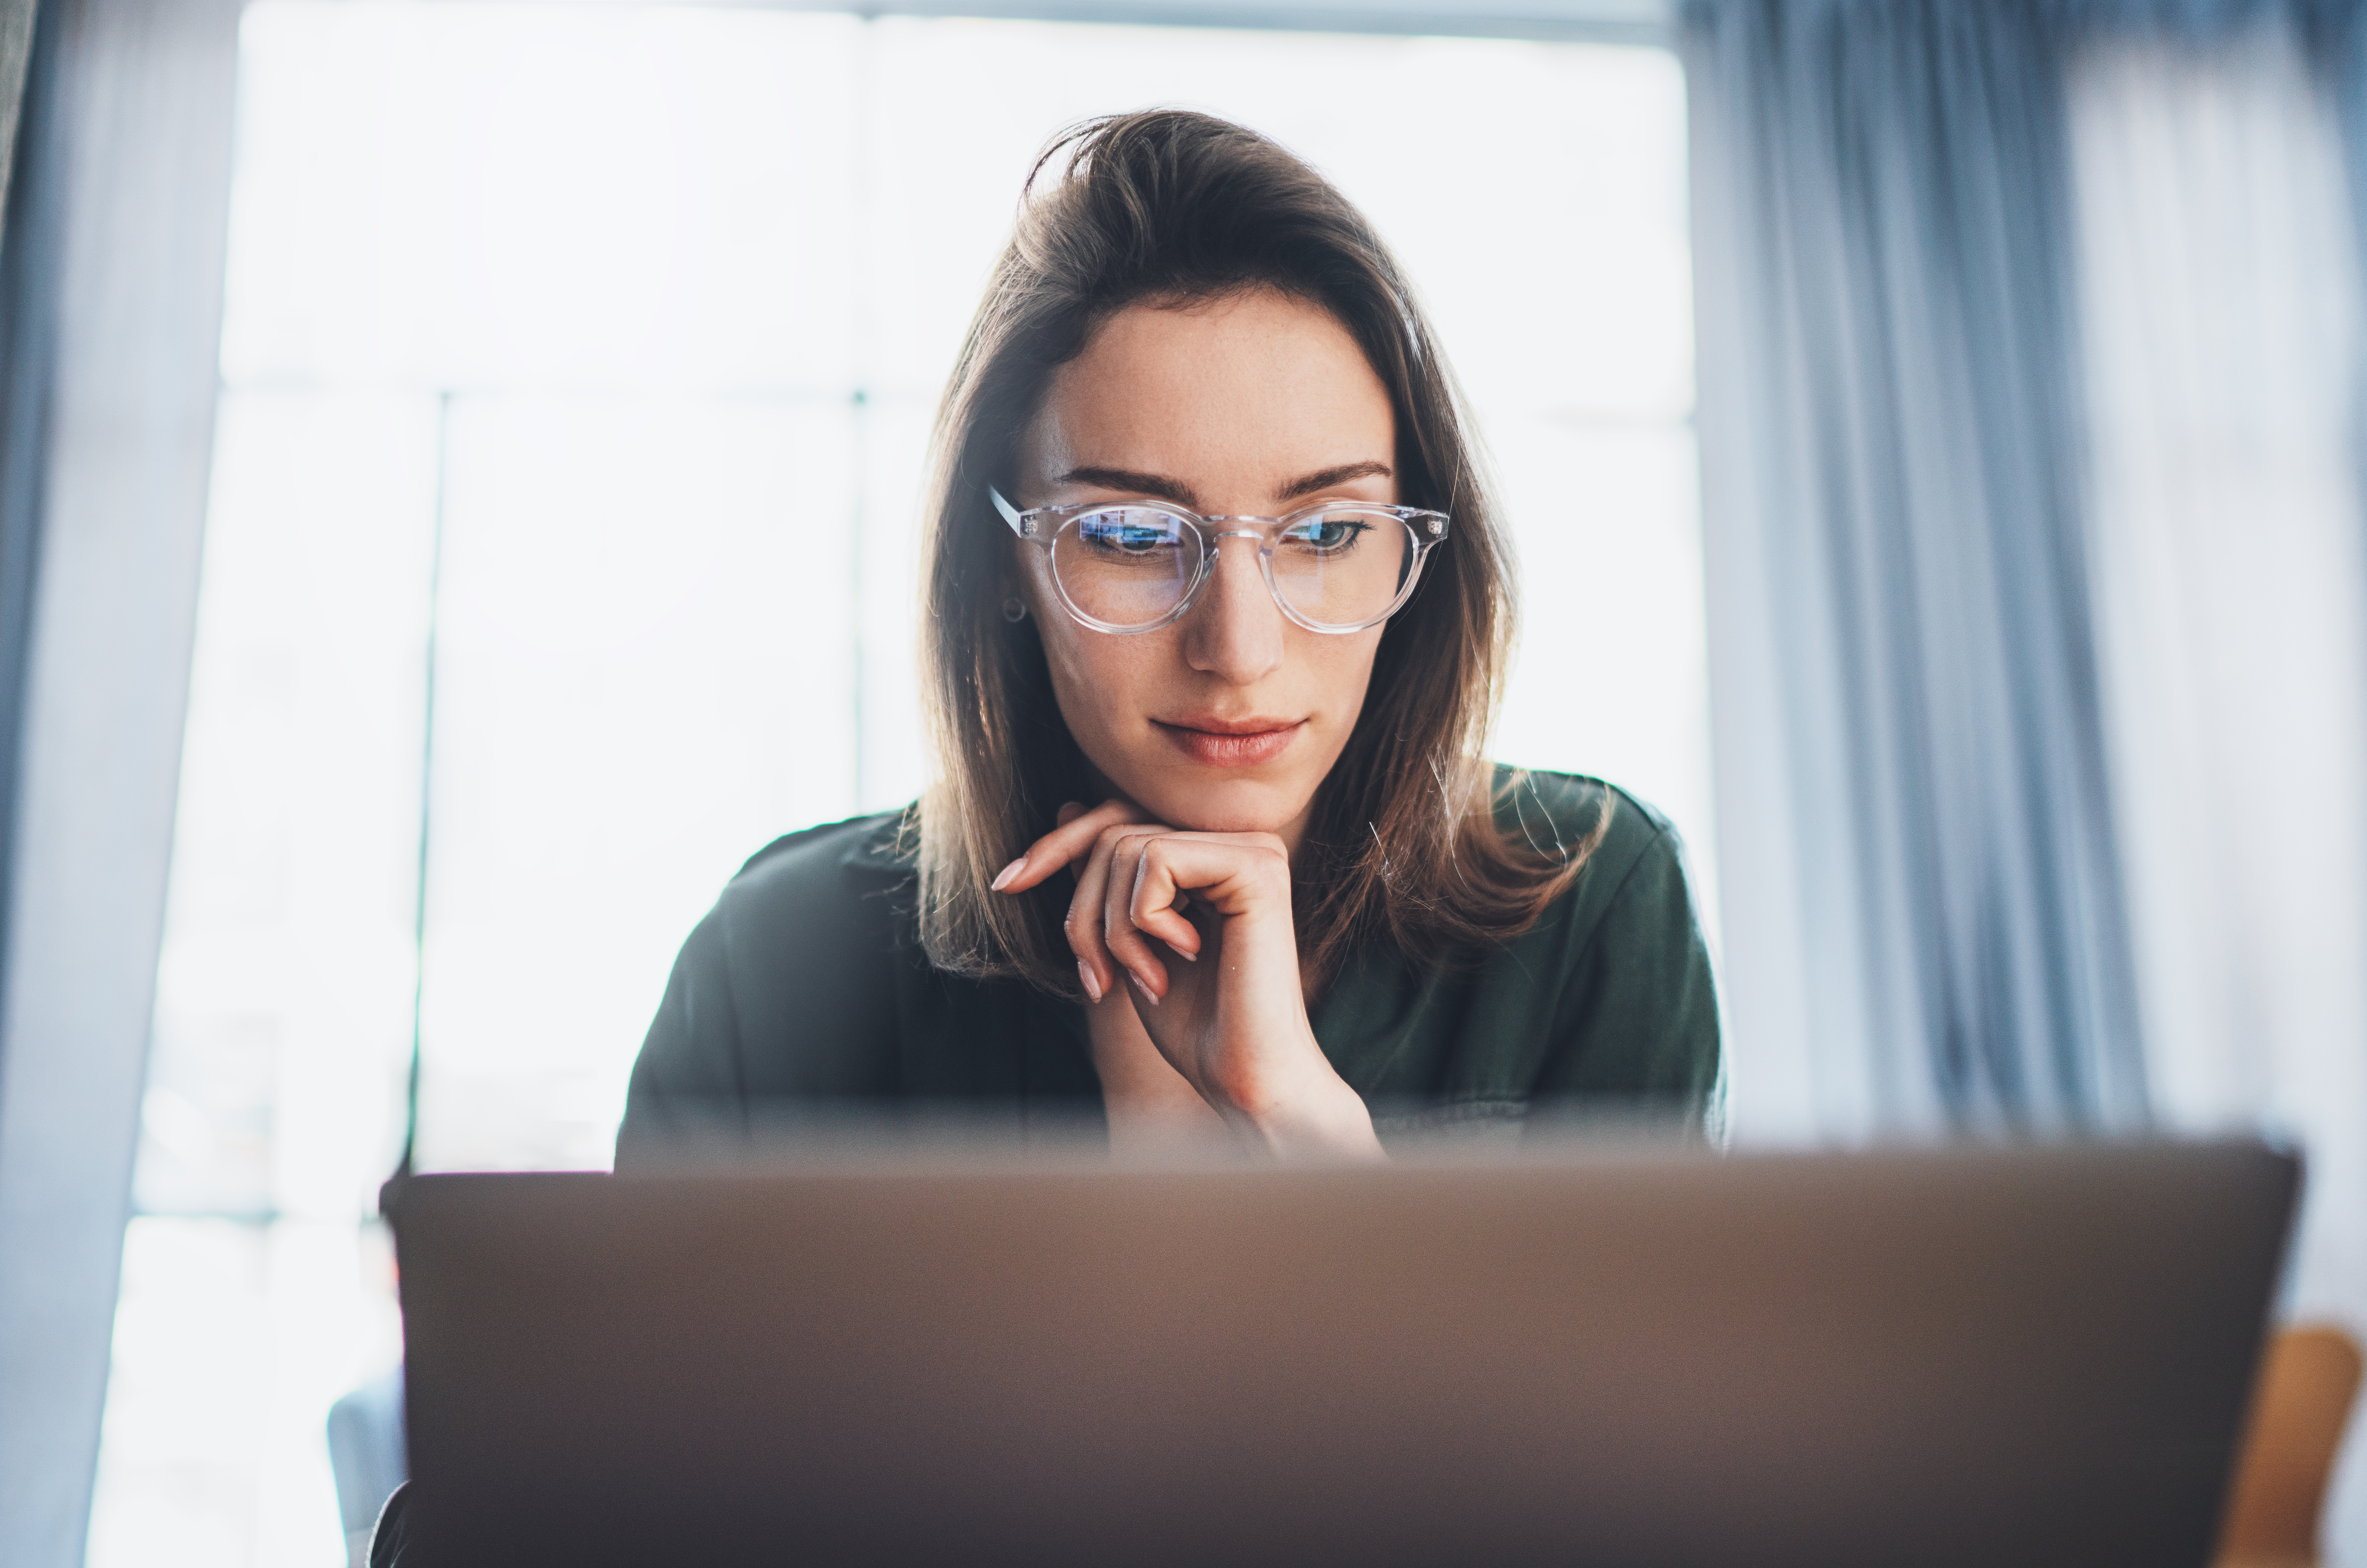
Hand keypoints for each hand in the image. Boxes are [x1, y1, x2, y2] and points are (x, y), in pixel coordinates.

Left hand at [994, 800, 1380, 1158]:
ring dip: (1114, 928)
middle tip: (1099, 979)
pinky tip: (1184, 957)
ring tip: (1143, 978)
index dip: (1057, 847)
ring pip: (1127, 847)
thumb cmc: (1195, 1025)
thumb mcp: (1130, 942)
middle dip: (1084, 912)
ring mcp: (1252, 850)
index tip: (1006, 884)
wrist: (1244, 1077)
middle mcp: (1238, 843)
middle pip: (1113, 833)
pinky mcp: (1256, 867)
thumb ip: (1111, 880)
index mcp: (1212, 856)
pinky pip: (1157, 859)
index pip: (1116, 820)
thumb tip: (1069, 808)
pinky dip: (1145, 920)